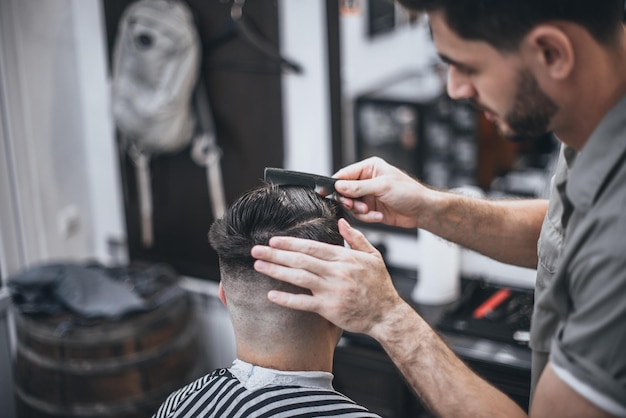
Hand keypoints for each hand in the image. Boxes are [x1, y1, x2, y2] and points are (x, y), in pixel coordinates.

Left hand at [250, 218, 404, 334]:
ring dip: (276, 271)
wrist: (386, 314)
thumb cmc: (379, 286)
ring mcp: (332, 290)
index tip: (273, 240)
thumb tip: (342, 222)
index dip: (291, 243)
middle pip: (301, 260)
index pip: (312, 247)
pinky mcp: (329, 308)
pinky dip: (286, 299)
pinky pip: (304, 303)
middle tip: (256, 250)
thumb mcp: (372, 256)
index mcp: (344, 258)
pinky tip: (271, 294)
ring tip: (259, 266)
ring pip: (299, 277)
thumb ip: (355, 238)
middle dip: (276, 254)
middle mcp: (336, 272)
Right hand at [333, 157, 435, 228]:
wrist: (422, 210)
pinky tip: (379, 216)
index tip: (326, 192)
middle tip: (354, 205)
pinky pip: (360, 215)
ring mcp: (368, 195)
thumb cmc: (409, 192)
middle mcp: (367, 181)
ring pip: (351, 205)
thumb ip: (359, 187)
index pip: (344, 174)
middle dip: (349, 201)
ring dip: (360, 211)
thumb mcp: (382, 187)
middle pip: (344, 191)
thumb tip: (339, 186)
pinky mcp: (371, 209)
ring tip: (370, 211)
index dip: (335, 184)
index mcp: (369, 168)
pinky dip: (368, 217)